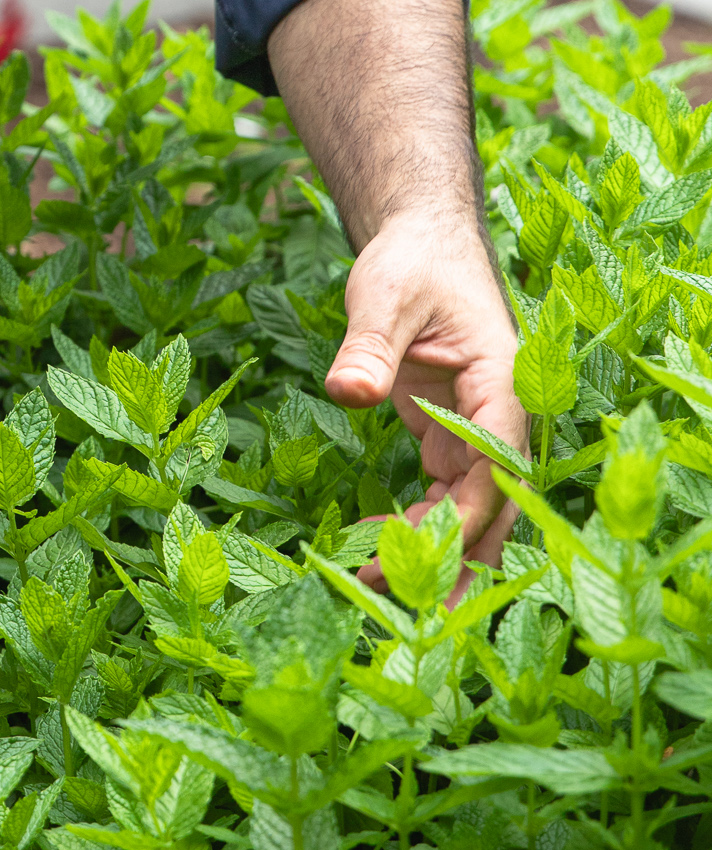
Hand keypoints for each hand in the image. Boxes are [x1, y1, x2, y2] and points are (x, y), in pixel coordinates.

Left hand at [326, 209, 522, 563]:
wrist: (419, 241)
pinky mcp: (448, 435)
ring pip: (469, 511)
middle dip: (455, 558)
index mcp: (502, 385)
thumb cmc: (412, 261)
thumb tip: (347, 390)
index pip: (496, 464)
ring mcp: (474, 431)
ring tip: (374, 589)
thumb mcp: (385, 294)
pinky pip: (444, 496)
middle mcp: (499, 417)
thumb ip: (369, 344)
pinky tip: (376, 550)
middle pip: (492, 504)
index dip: (467, 515)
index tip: (424, 553)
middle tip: (407, 608)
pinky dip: (416, 527)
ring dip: (432, 553)